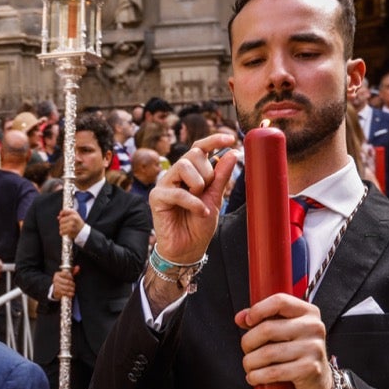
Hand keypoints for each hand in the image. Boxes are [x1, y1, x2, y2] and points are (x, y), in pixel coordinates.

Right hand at [51, 268, 76, 298]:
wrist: (56, 288)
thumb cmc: (62, 280)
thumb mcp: (67, 275)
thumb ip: (73, 271)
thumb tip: (78, 267)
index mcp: (58, 274)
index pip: (65, 274)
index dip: (71, 277)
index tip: (72, 279)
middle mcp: (56, 279)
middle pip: (67, 282)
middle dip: (72, 284)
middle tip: (74, 285)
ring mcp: (56, 286)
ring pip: (66, 288)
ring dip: (72, 289)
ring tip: (73, 289)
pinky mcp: (57, 292)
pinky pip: (65, 293)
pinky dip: (69, 293)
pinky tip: (72, 293)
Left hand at [57, 207, 84, 240]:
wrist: (83, 231)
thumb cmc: (78, 223)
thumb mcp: (74, 216)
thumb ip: (66, 214)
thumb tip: (58, 217)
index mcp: (74, 213)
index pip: (64, 211)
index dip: (61, 214)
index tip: (61, 216)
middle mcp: (73, 218)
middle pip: (61, 220)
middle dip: (62, 223)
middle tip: (67, 225)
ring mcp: (72, 224)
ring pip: (61, 226)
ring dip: (63, 229)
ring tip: (68, 228)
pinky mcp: (70, 230)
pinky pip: (61, 232)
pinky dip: (63, 233)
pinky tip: (66, 232)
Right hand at [148, 133, 239, 264]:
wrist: (188, 249)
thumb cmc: (199, 225)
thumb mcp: (215, 198)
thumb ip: (221, 176)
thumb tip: (232, 152)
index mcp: (190, 173)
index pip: (199, 148)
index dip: (213, 140)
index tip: (230, 139)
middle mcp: (176, 175)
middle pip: (193, 154)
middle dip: (207, 172)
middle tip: (207, 192)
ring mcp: (164, 185)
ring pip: (183, 166)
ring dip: (198, 184)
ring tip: (201, 201)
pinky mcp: (156, 198)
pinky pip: (178, 192)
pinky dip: (193, 203)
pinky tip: (200, 212)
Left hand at [234, 293, 332, 388]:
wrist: (317, 380)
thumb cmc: (295, 352)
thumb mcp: (282, 330)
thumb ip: (262, 319)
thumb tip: (240, 317)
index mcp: (307, 312)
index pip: (280, 301)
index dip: (258, 310)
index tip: (248, 321)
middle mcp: (313, 327)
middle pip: (267, 329)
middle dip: (248, 342)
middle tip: (247, 350)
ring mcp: (314, 348)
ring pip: (267, 353)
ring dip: (250, 362)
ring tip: (249, 366)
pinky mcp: (310, 369)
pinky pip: (274, 372)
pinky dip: (257, 376)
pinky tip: (254, 377)